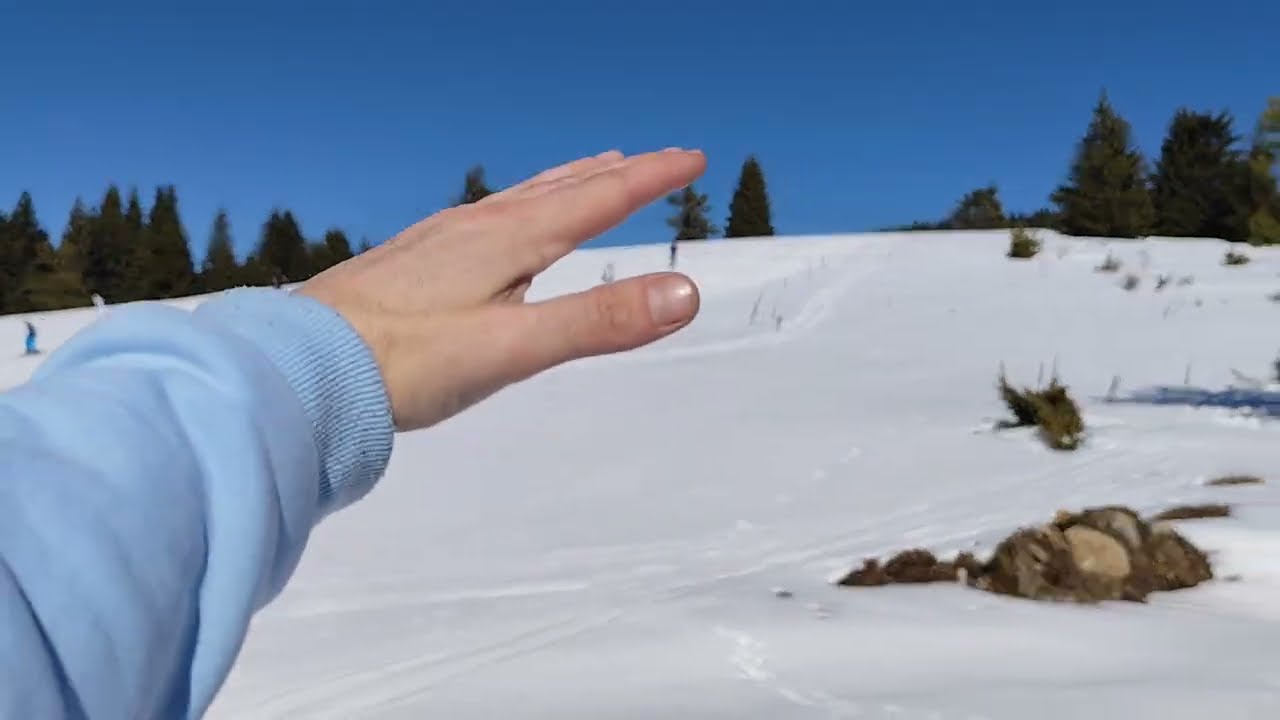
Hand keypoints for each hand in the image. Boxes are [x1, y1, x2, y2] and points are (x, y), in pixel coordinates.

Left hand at [300, 149, 705, 430]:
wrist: (300, 365)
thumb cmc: (406, 361)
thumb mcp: (513, 349)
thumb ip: (597, 321)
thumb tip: (684, 293)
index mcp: (509, 241)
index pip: (597, 199)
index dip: (649, 179)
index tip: (691, 158)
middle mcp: (477, 228)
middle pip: (561, 189)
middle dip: (614, 173)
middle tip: (653, 160)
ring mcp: (440, 241)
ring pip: (521, 199)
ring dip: (567, 183)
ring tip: (591, 173)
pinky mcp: (413, 261)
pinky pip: (487, 216)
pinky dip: (522, 206)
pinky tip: (502, 224)